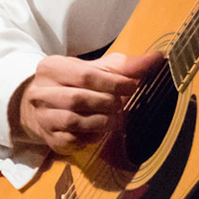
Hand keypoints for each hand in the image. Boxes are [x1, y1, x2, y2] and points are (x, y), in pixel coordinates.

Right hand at [16, 51, 163, 154]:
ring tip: (112, 117)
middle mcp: (40, 93)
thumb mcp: (96, 69)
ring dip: (101, 121)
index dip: (113, 82)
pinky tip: (98, 130)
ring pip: (75, 122)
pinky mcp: (50, 139)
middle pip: (79, 99)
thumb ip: (125, 66)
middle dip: (107, 103)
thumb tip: (158, 57)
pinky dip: (92, 137)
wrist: (45, 108)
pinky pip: (74, 141)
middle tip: (120, 104)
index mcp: (51, 68)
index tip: (133, 86)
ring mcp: (43, 118)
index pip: (85, 75)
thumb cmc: (75, 84)